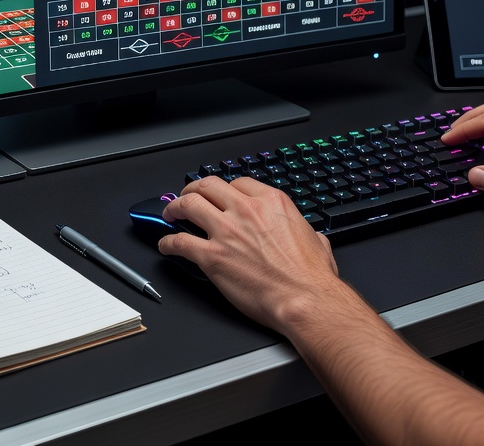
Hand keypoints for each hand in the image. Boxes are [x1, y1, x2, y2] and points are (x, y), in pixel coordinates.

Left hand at [158, 176, 340, 333]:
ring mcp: (226, 231)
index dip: (224, 190)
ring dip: (175, 208)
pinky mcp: (212, 256)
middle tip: (187, 197)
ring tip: (170, 214)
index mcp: (271, 202)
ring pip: (188, 205)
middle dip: (193, 189)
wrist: (305, 300)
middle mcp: (246, 210)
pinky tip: (166, 246)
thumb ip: (306, 231)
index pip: (239, 183)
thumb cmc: (312, 277)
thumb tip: (310, 236)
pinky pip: (179, 242)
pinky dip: (168, 243)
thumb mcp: (317, 240)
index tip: (219, 197)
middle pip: (208, 186)